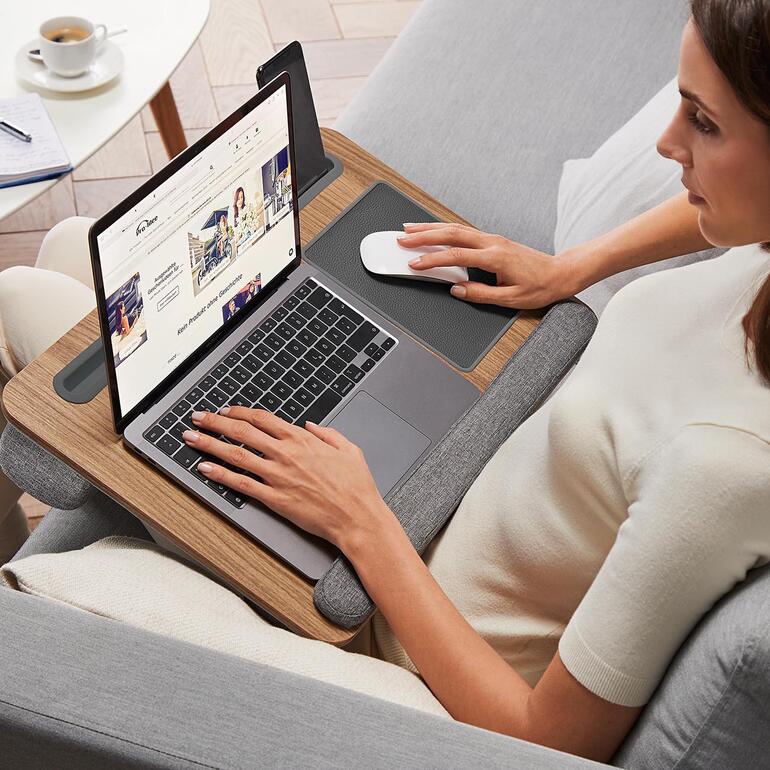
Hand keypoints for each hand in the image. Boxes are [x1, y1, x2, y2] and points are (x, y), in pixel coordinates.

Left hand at [182, 407, 394, 552]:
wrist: (357, 517)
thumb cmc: (356, 487)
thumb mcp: (349, 449)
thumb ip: (327, 433)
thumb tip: (311, 426)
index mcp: (302, 439)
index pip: (262, 419)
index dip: (240, 412)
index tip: (226, 410)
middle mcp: (286, 454)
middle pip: (242, 431)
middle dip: (215, 422)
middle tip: (197, 417)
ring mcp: (278, 476)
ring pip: (236, 454)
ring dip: (210, 444)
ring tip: (191, 438)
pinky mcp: (275, 499)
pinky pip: (241, 484)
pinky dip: (220, 476)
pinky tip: (205, 469)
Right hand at [397, 222, 579, 308]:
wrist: (560, 272)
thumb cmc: (540, 286)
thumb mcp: (510, 298)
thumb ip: (480, 294)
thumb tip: (457, 290)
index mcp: (495, 257)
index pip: (456, 256)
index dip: (432, 259)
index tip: (414, 263)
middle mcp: (492, 242)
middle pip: (451, 234)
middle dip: (423, 235)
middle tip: (401, 239)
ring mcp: (492, 238)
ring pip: (455, 228)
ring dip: (431, 227)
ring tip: (409, 229)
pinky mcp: (493, 239)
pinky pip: (463, 230)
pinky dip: (444, 229)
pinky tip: (433, 231)